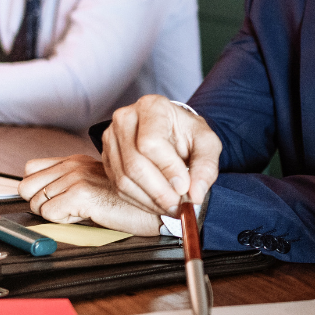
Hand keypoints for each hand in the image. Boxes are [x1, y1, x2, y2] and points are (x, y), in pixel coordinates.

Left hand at [19, 154, 163, 235]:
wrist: (155, 206)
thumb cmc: (128, 200)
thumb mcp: (95, 183)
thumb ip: (70, 182)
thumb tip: (41, 196)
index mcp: (74, 160)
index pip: (30, 169)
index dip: (37, 188)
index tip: (55, 199)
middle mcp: (73, 165)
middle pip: (26, 187)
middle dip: (41, 203)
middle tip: (66, 208)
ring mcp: (76, 177)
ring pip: (36, 203)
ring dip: (54, 214)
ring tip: (81, 212)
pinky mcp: (81, 194)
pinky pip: (49, 214)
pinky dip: (63, 221)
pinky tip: (85, 216)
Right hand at [99, 94, 221, 214]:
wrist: (170, 131)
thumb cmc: (187, 134)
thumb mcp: (207, 143)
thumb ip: (206, 166)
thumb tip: (196, 194)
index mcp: (152, 107)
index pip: (151, 142)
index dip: (168, 169)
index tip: (184, 187)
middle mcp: (125, 118)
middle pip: (134, 164)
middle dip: (159, 192)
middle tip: (179, 205)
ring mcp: (111, 138)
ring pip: (124, 179)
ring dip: (150, 200)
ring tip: (171, 207)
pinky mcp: (107, 157)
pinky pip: (118, 186)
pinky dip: (140, 201)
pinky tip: (157, 203)